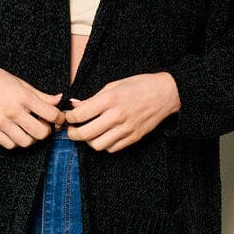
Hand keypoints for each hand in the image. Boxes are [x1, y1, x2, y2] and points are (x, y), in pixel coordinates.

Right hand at [0, 57, 65, 147]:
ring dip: (31, 137)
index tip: (58, 117)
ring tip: (29, 128)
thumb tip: (59, 100)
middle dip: (46, 130)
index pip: (51, 115)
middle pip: (41, 133)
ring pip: (26, 142)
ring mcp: (0, 122)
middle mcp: (12, 111)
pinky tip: (17, 131)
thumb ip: (41, 95)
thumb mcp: (20, 83)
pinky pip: (10, 145)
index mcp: (23, 96)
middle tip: (43, 123)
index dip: (59, 118)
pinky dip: (16, 141)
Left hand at [63, 73, 179, 151]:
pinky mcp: (133, 138)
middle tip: (71, 131)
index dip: (70, 118)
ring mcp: (126, 129)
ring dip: (88, 141)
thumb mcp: (114, 85)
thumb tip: (75, 105)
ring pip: (97, 145)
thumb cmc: (139, 86)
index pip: (80, 114)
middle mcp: (117, 116)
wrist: (165, 94)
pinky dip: (104, 144)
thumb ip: (93, 98)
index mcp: (110, 99)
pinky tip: (103, 136)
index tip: (69, 117)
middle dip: (73, 134)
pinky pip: (111, 148)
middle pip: (85, 134)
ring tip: (88, 134)